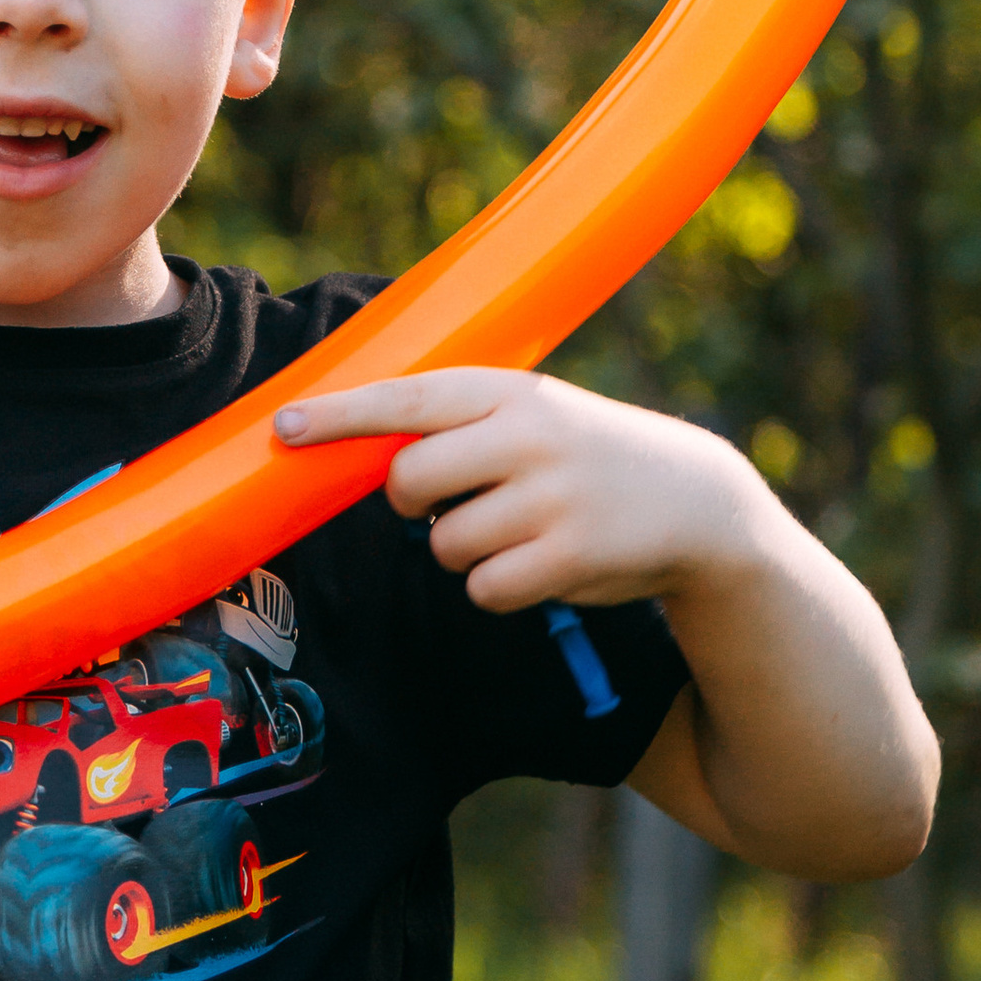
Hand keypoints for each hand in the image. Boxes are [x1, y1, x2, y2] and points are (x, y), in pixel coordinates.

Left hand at [274, 367, 764, 614]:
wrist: (695, 501)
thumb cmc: (585, 456)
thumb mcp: (532, 413)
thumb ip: (458, 423)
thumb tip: (359, 446)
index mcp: (511, 392)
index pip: (408, 398)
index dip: (341, 414)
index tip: (285, 426)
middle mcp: (529, 436)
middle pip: (408, 481)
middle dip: (412, 503)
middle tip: (445, 502)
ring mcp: (551, 498)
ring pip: (444, 545)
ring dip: (465, 550)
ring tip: (520, 529)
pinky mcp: (568, 557)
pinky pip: (483, 588)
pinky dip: (498, 587)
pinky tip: (541, 563)